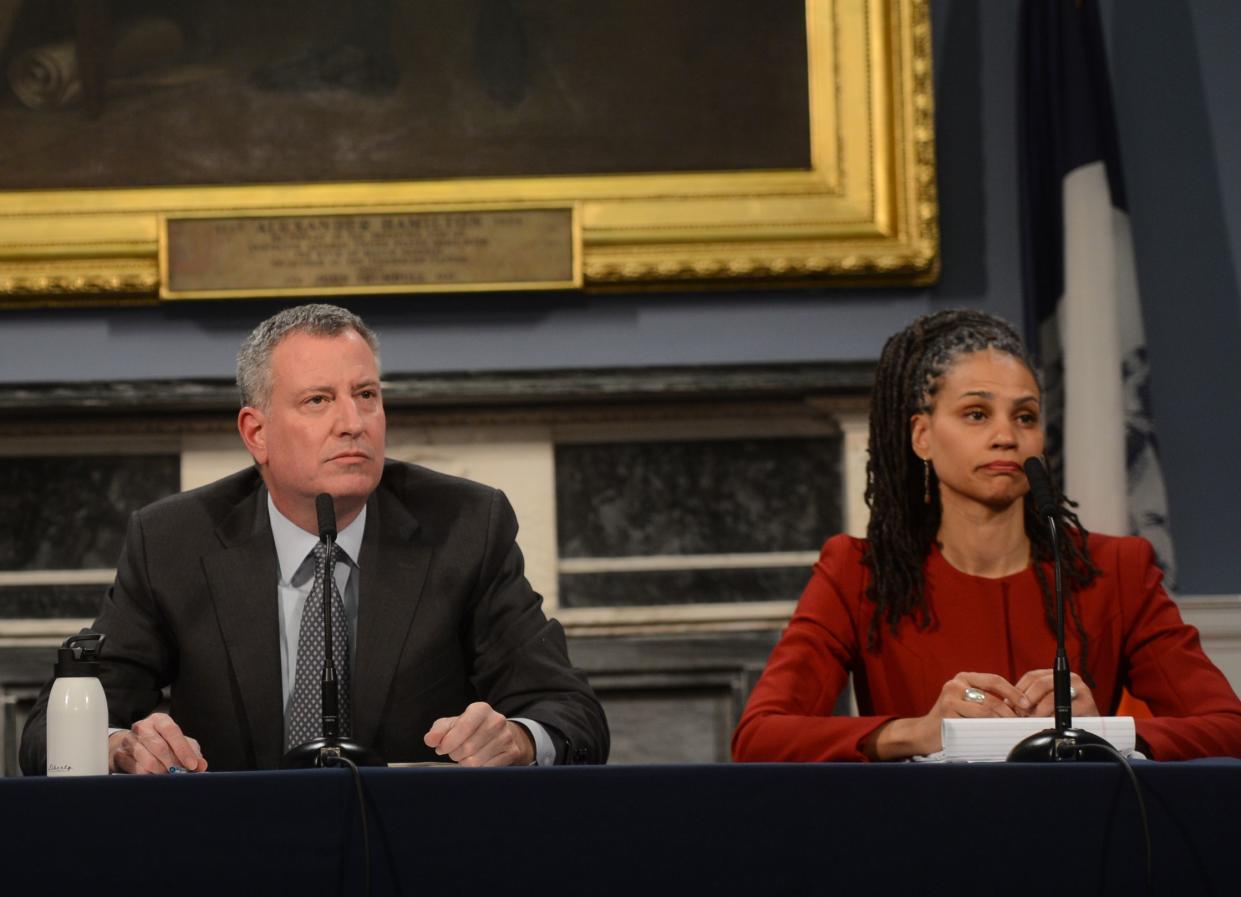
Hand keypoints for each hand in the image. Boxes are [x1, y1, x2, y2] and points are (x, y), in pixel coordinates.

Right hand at [108, 712, 207, 773]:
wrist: (132, 745)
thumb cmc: (162, 743)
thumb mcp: (179, 743)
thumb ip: (192, 752)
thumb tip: (202, 765)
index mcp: (159, 720)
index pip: (172, 731)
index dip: (183, 749)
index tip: (192, 765)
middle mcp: (142, 728)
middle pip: (159, 747)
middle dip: (173, 763)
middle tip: (181, 774)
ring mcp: (129, 741)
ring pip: (147, 761)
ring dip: (161, 772)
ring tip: (169, 777)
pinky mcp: (120, 755)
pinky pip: (135, 770)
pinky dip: (148, 777)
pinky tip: (155, 779)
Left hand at [423, 702, 534, 766]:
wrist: (501, 735)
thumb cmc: (472, 730)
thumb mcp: (453, 724)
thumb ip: (438, 730)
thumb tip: (430, 740)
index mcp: (481, 709)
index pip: (463, 727)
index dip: (448, 742)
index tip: (441, 748)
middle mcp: (496, 721)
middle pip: (467, 748)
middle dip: (455, 754)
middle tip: (455, 753)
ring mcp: (506, 737)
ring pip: (475, 762)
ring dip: (465, 763)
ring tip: (466, 757)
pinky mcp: (512, 753)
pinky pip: (487, 770)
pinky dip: (477, 771)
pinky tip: (478, 763)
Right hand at [864, 672, 1027, 759]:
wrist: (925, 733)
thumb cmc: (951, 719)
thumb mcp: (968, 703)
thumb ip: (987, 699)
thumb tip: (1019, 707)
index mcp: (963, 678)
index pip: (994, 680)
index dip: (1013, 692)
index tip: (1027, 704)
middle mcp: (955, 684)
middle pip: (992, 698)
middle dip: (1011, 712)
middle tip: (1021, 722)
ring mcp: (950, 698)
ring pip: (986, 710)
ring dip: (1002, 722)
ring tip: (1010, 729)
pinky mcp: (947, 713)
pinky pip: (975, 722)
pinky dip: (988, 729)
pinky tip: (993, 734)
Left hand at [1014, 670, 1098, 717]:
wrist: (1092, 729)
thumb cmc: (1065, 717)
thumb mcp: (1046, 704)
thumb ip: (1030, 700)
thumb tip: (1007, 704)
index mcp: (1057, 675)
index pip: (1031, 676)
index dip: (1019, 690)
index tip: (1011, 704)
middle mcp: (1070, 678)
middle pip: (1040, 683)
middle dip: (1027, 700)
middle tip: (1021, 713)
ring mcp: (1080, 689)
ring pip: (1051, 696)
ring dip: (1038, 710)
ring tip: (1032, 720)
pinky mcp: (1088, 704)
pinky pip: (1064, 710)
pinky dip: (1052, 718)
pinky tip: (1047, 723)